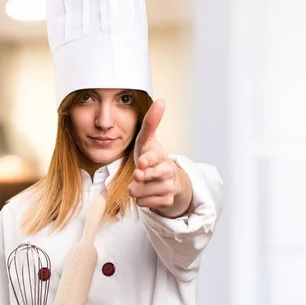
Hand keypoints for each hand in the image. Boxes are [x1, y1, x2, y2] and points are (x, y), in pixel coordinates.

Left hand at [129, 100, 191, 217]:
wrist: (168, 180)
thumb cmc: (152, 158)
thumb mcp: (148, 140)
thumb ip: (150, 123)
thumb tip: (161, 101)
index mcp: (162, 156)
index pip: (153, 158)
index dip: (147, 161)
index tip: (141, 163)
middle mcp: (168, 172)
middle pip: (145, 178)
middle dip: (139, 178)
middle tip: (137, 175)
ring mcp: (169, 187)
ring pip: (141, 192)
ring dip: (136, 189)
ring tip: (142, 182)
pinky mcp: (167, 201)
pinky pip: (144, 203)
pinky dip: (142, 199)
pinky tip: (147, 192)